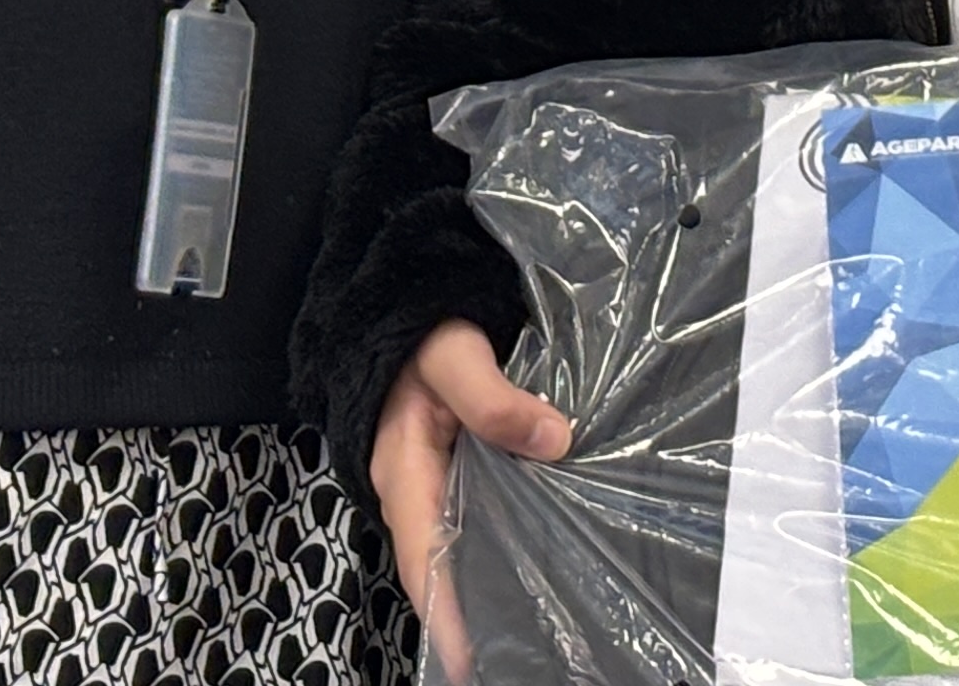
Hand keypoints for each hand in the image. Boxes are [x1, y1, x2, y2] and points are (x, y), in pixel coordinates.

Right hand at [373, 319, 572, 674]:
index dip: (445, 611)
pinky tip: (541, 556)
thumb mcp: (455, 355)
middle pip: (441, 565)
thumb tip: (555, 441)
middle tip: (522, 652)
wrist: (409, 307)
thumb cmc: (424, 332)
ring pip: (461, 545)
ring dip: (490, 582)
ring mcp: (434, 482)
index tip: (468, 660)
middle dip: (473, 614)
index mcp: (403, 471)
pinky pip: (477, 516)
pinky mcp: (457, 470)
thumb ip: (495, 398)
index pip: (421, 556)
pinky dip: (503, 542)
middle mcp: (414, 489)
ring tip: (538, 624)